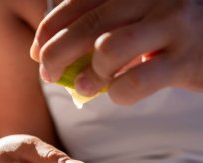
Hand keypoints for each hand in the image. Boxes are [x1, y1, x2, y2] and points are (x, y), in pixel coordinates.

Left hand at [32, 0, 202, 104]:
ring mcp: (171, 25)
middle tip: (46, 73)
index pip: (81, 2)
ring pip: (109, 50)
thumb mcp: (139, 19)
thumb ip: (106, 30)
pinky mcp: (185, 60)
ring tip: (81, 87)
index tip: (37, 50)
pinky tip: (118, 95)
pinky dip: (119, 95)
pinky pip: (136, 82)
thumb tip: (60, 57)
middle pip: (88, 25)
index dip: (51, 28)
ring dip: (89, 74)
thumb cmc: (173, 33)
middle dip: (57, 53)